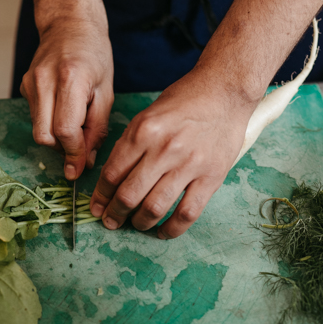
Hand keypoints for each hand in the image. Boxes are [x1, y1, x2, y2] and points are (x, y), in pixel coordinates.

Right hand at [21, 19, 113, 179]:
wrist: (69, 23)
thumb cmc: (95, 54)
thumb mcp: (106, 90)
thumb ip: (97, 128)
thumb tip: (86, 161)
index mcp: (70, 79)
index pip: (65, 130)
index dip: (74, 153)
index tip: (81, 167)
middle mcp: (44, 80)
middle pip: (44, 136)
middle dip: (62, 149)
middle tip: (80, 146)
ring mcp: (30, 82)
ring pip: (37, 130)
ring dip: (56, 137)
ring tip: (76, 122)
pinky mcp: (23, 85)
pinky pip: (35, 117)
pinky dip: (49, 122)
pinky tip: (63, 107)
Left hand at [89, 70, 255, 237]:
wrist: (225, 91)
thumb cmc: (185, 100)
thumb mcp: (148, 114)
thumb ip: (130, 144)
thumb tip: (112, 177)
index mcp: (143, 132)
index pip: (113, 173)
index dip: (100, 196)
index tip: (97, 207)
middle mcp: (164, 149)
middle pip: (129, 195)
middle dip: (114, 214)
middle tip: (110, 221)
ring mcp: (189, 165)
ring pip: (155, 208)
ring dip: (140, 223)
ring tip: (136, 224)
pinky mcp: (211, 177)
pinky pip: (187, 213)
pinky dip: (172, 229)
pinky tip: (163, 232)